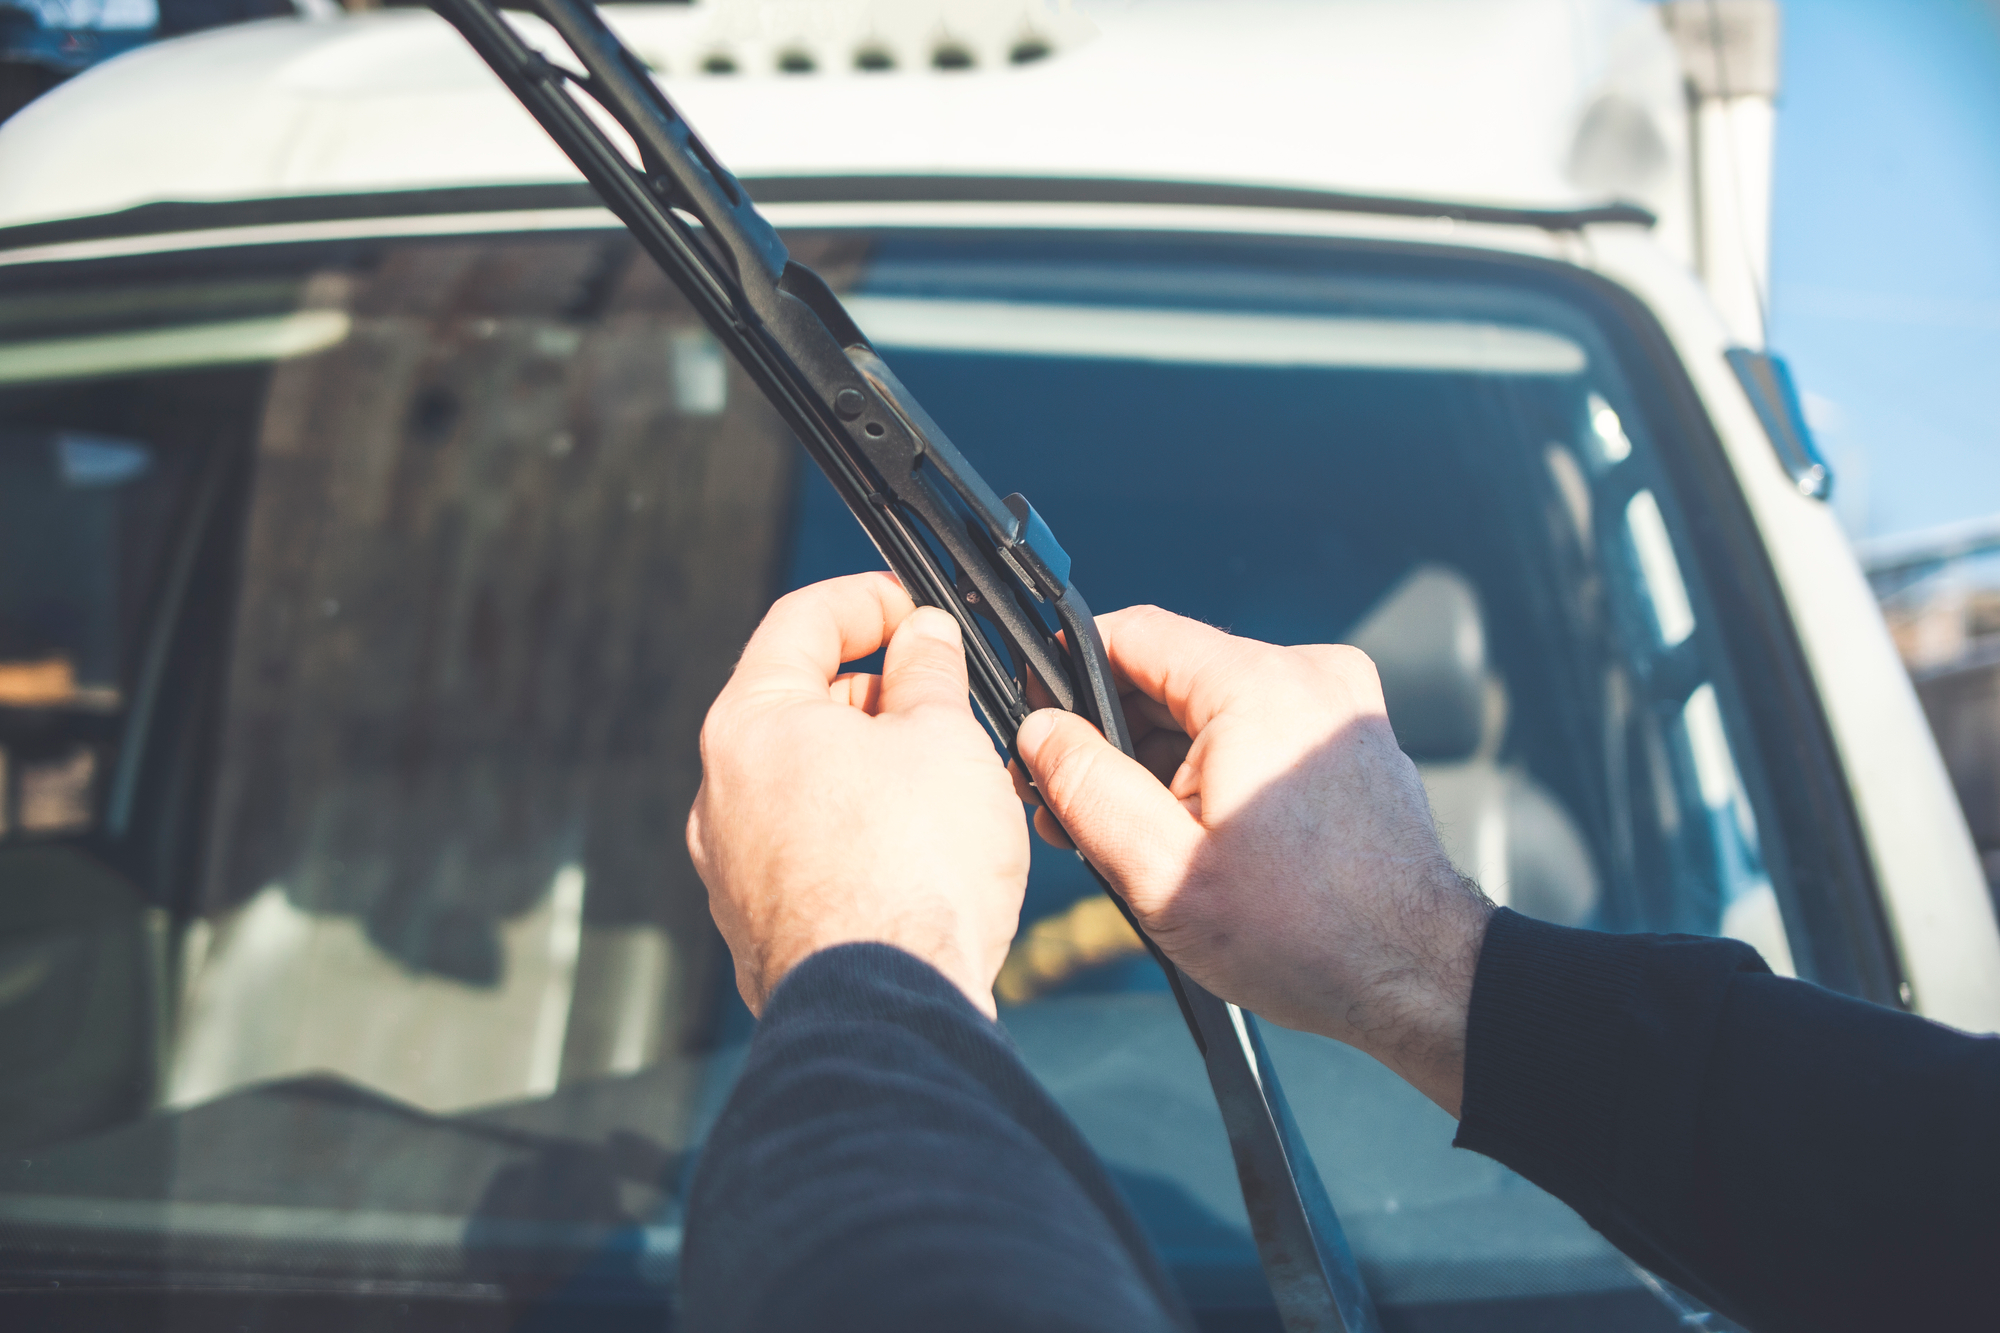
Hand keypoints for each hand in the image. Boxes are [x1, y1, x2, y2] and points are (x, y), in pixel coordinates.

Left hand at [688, 573, 1028, 1018]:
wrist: (889, 1006)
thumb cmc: (912, 870)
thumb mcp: (944, 738)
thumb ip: (931, 673)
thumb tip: (925, 636)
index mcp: (751, 724)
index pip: (800, 621)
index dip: (867, 599)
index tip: (916, 608)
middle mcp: (723, 793)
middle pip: (800, 704)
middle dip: (878, 691)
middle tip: (947, 699)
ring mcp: (734, 867)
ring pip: (807, 784)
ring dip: (873, 767)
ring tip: (947, 784)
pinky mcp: (761, 926)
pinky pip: (810, 851)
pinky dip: (859, 832)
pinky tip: (919, 852)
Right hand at [1013, 606, 1491, 1113]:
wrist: (1419, 977)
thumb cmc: (1306, 936)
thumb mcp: (1160, 869)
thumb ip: (1085, 786)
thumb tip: (1039, 730)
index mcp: (1258, 687)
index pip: (1132, 633)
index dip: (1068, 672)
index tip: (1036, 721)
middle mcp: (1308, 676)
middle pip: (1172, 672)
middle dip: (1113, 735)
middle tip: (1071, 806)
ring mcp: (1338, 706)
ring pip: (1212, 706)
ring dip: (1163, 761)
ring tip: (1134, 838)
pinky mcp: (1351, 739)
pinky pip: (1258, 729)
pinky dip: (1216, 770)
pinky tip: (1196, 837)